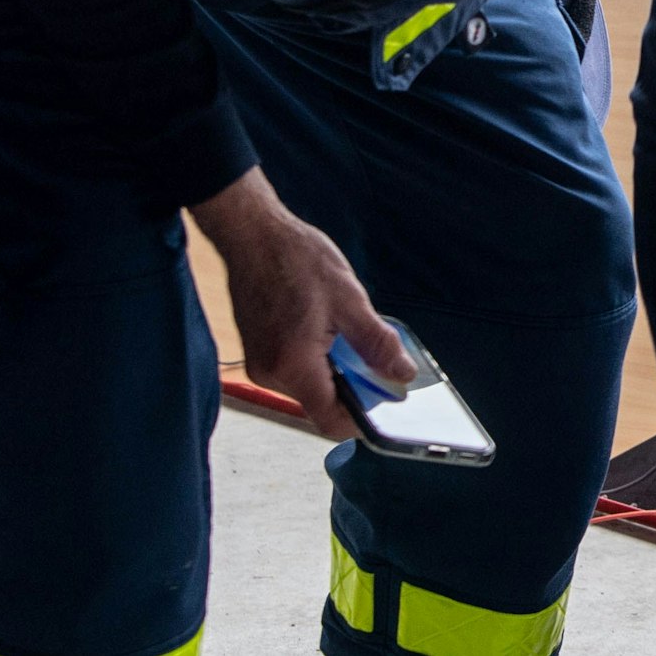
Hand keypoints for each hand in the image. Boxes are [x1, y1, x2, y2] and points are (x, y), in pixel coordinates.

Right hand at [192, 168, 414, 438]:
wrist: (253, 235)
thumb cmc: (297, 260)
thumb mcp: (350, 300)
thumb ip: (377, 344)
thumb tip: (401, 374)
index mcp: (293, 365)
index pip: (331, 421)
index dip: (362, 417)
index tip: (384, 397)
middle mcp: (270, 373)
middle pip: (321, 404)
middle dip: (351, 384)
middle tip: (367, 350)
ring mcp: (260, 364)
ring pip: (310, 386)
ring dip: (334, 368)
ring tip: (340, 329)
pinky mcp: (258, 353)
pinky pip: (296, 371)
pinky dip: (317, 359)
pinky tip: (324, 327)